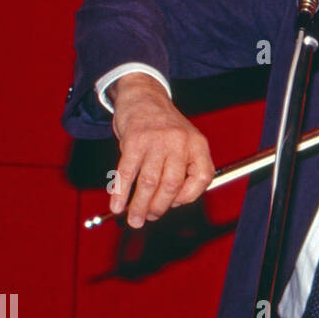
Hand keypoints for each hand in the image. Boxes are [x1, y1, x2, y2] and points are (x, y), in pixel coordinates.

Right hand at [108, 72, 213, 228]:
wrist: (143, 97)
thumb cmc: (164, 128)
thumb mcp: (185, 143)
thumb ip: (184, 168)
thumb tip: (171, 204)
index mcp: (198, 145)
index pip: (202, 178)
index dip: (188, 196)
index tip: (174, 205)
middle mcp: (180, 142)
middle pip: (172, 185)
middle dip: (159, 207)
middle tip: (149, 218)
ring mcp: (157, 141)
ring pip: (149, 183)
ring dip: (139, 206)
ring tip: (134, 220)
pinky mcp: (134, 141)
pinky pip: (127, 173)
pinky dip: (120, 192)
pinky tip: (116, 204)